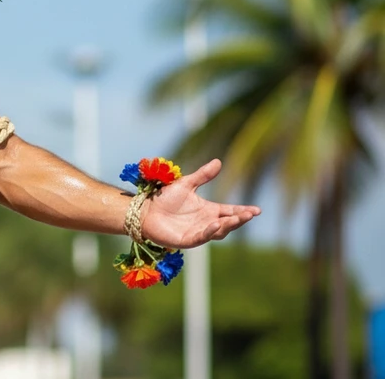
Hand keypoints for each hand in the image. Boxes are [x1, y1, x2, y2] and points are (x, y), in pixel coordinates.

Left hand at [140, 159, 260, 249]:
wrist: (145, 210)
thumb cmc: (164, 198)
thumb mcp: (187, 184)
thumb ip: (203, 175)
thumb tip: (218, 161)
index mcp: (209, 210)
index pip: (230, 211)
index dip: (243, 211)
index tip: (257, 210)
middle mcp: (206, 223)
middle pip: (228, 223)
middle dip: (240, 219)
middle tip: (251, 213)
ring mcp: (197, 232)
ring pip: (218, 232)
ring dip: (228, 225)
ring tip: (239, 218)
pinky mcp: (186, 240)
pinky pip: (201, 237)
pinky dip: (209, 231)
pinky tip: (216, 224)